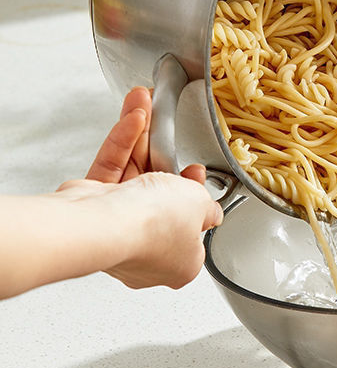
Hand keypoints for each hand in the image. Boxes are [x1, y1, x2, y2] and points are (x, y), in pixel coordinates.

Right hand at [75, 86, 221, 289]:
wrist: (103, 224)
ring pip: (134, 175)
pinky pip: (112, 169)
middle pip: (162, 196)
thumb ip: (208, 206)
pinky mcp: (94, 207)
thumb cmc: (154, 227)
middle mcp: (147, 247)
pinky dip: (123, 142)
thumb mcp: (201, 207)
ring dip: (142, 138)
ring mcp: (119, 227)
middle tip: (171, 134)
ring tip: (146, 106)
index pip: (193, 225)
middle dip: (166, 156)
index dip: (197, 196)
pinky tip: (134, 117)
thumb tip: (212, 213)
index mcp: (180, 261)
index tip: (197, 172)